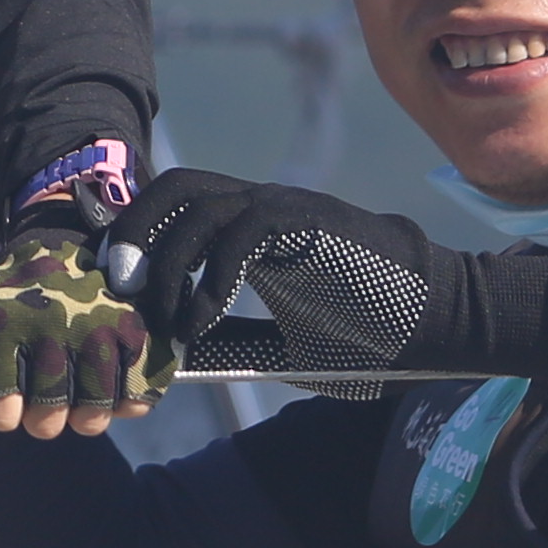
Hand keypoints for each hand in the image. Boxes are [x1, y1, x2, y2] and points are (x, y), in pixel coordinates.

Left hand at [0, 227, 168, 435]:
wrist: (67, 244)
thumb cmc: (15, 303)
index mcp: (4, 326)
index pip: (0, 410)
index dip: (2, 413)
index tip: (7, 400)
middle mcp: (51, 328)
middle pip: (47, 421)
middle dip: (42, 419)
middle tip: (45, 396)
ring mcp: (98, 331)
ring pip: (92, 419)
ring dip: (84, 416)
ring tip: (78, 394)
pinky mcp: (138, 334)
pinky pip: (135, 401)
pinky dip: (125, 402)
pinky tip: (111, 381)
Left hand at [105, 172, 547, 383]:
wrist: (436, 319)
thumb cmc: (365, 334)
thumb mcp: (281, 345)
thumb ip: (231, 340)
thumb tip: (171, 359)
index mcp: (252, 228)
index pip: (177, 205)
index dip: (137, 234)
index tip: (112, 283)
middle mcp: (264, 205)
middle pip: (177, 187)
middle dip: (136, 231)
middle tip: (118, 286)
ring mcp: (288, 208)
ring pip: (202, 205)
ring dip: (169, 261)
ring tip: (162, 318)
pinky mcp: (311, 223)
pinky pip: (244, 231)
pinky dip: (211, 275)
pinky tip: (202, 319)